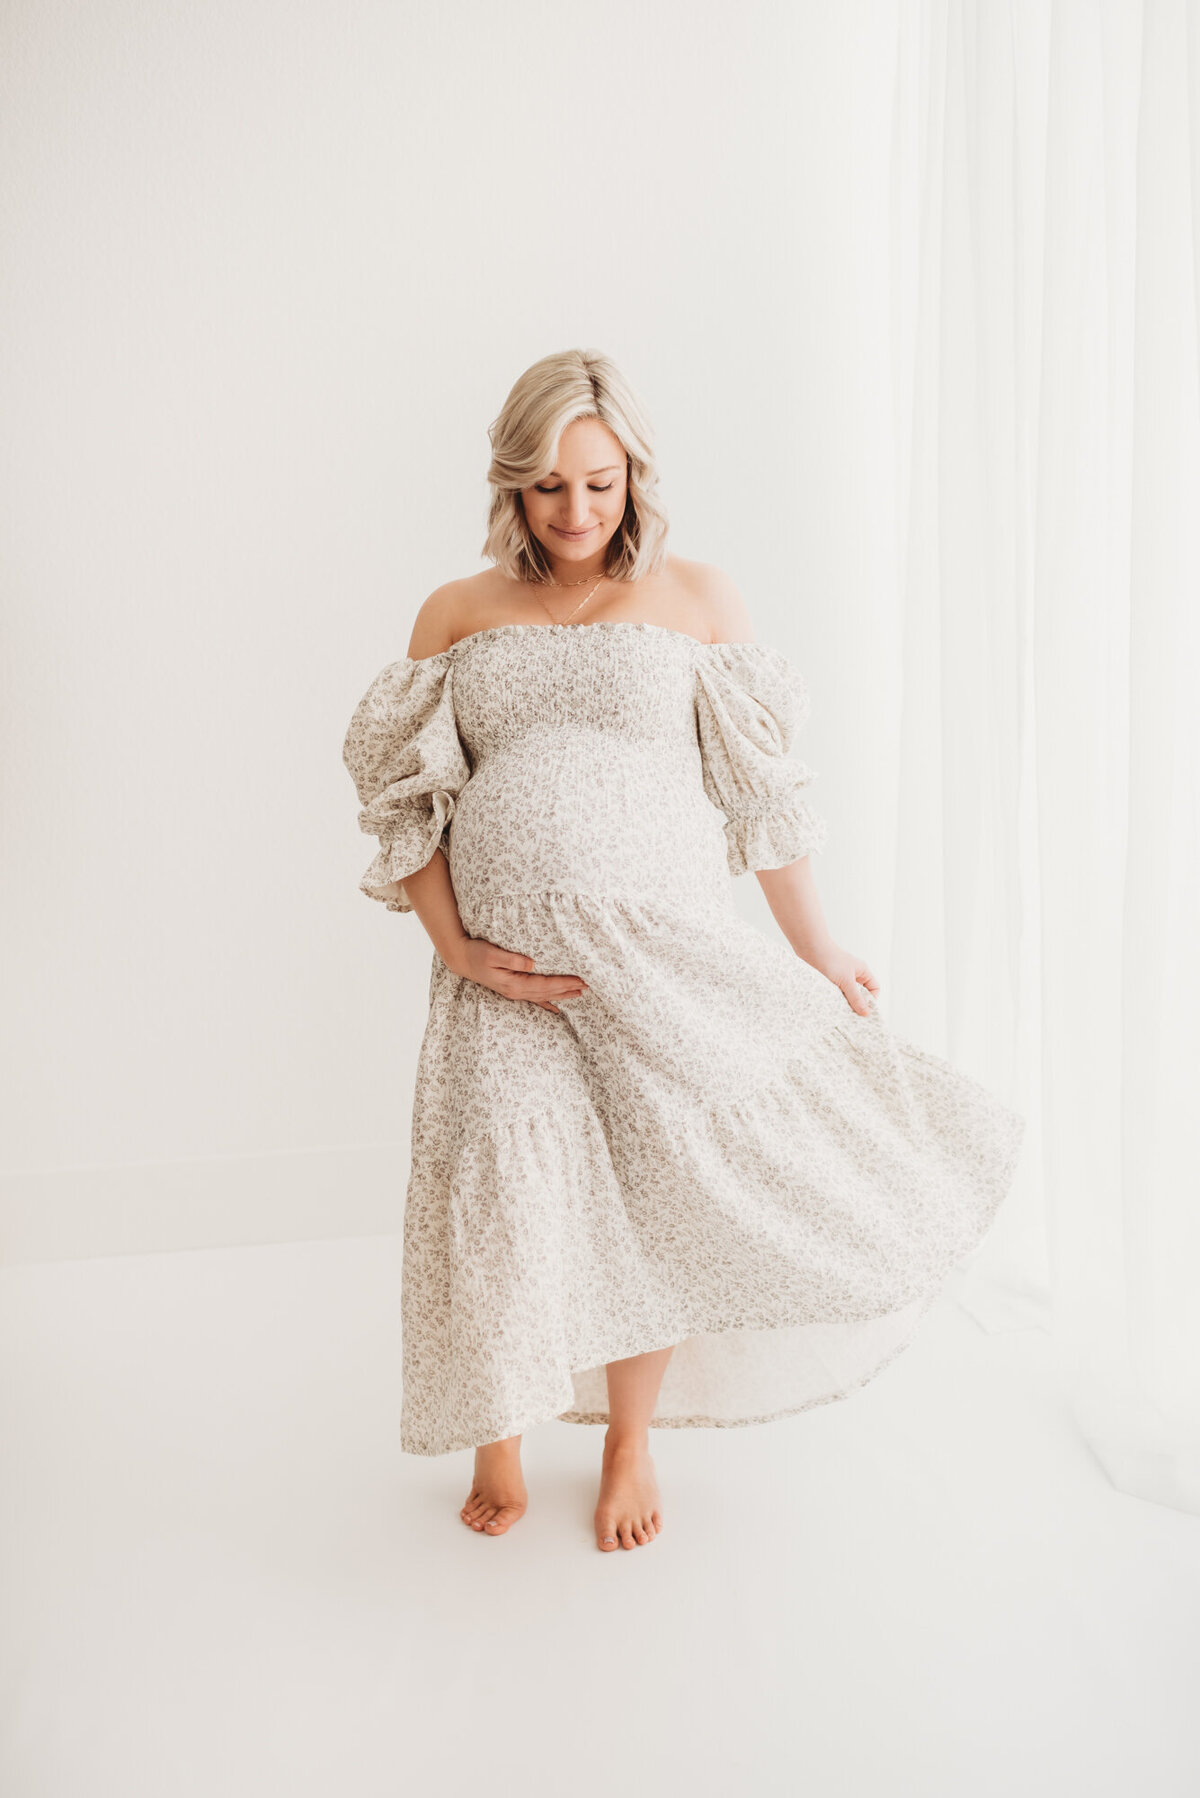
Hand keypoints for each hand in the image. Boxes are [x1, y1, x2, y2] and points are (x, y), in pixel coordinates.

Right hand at [444, 936, 587, 1013]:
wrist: (462, 959)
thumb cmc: (476, 953)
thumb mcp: (492, 953)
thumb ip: (512, 959)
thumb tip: (532, 964)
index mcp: (514, 984)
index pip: (545, 985)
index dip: (564, 983)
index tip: (580, 980)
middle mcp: (516, 991)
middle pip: (548, 992)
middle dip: (568, 989)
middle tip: (588, 986)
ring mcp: (514, 992)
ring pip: (543, 996)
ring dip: (562, 995)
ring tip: (579, 993)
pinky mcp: (512, 989)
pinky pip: (534, 999)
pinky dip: (547, 1003)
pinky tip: (556, 1008)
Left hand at [799, 939, 878, 1015]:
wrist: (810, 948)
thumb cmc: (831, 959)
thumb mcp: (846, 981)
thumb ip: (856, 997)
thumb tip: (866, 1012)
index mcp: (862, 971)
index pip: (874, 988)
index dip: (872, 999)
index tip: (864, 1011)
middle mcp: (853, 974)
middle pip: (860, 993)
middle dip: (857, 1004)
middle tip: (852, 1015)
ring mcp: (841, 977)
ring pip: (847, 994)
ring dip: (844, 1002)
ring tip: (840, 1010)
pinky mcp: (829, 980)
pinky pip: (836, 993)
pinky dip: (834, 999)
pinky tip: (831, 1004)